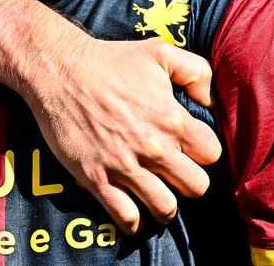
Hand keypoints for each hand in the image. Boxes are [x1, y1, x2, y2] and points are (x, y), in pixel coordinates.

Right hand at [14, 18, 221, 234]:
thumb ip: (196, 71)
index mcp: (172, 118)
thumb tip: (210, 100)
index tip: (193, 149)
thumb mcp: (162, 52)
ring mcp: (124, 165)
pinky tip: (134, 211)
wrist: (61, 71)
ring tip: (159, 196)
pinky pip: (125, 217)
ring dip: (166, 206)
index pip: (212, 153)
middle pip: (196, 186)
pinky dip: (134, 221)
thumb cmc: (112, 61)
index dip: (205, 153)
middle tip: (177, 174)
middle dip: (190, 182)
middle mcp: (153, 146)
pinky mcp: (96, 178)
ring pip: (165, 208)